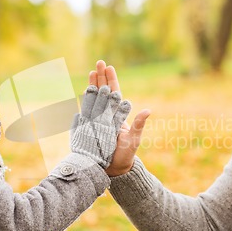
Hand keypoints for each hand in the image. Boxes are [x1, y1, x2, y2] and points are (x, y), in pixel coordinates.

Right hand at [89, 60, 149, 175]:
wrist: (114, 168)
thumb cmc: (126, 154)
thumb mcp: (133, 139)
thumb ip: (138, 124)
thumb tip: (148, 110)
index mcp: (119, 114)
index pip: (115, 92)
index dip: (112, 80)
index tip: (109, 67)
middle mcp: (109, 114)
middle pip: (104, 91)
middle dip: (101, 77)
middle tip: (99, 62)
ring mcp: (99, 119)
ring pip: (95, 97)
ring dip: (93, 84)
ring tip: (91, 71)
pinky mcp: (91, 126)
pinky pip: (87, 110)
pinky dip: (85, 99)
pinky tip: (83, 90)